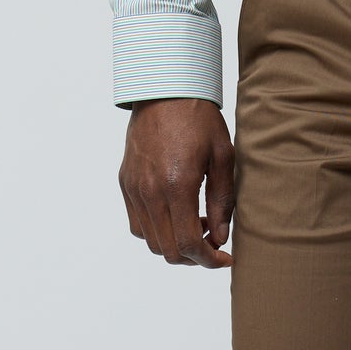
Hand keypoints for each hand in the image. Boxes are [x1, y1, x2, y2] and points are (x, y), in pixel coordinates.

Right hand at [119, 98, 235, 268]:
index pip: (187, 243)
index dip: (209, 260)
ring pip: (149, 241)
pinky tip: (175, 214)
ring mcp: (133, 188)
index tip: (225, 258)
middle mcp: (149, 191)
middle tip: (213, 243)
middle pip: (167, 250)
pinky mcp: (125, 182)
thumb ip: (222, 202)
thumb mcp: (222, 158)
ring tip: (196, 224)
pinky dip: (156, 230)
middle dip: (193, 256)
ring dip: (174, 244)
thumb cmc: (198, 119)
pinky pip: (136, 223)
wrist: (164, 90)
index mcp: (176, 186)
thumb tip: (220, 238)